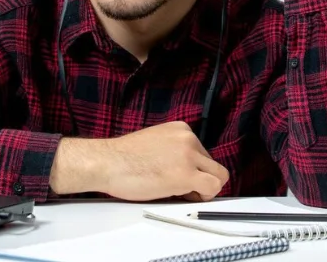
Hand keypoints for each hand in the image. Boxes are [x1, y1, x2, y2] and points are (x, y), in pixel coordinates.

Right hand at [49, 121, 228, 200]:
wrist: (107, 162)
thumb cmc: (123, 158)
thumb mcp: (156, 143)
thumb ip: (175, 151)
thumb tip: (190, 169)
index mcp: (181, 129)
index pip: (203, 154)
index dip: (194, 171)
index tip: (177, 177)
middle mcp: (189, 138)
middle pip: (213, 166)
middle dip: (200, 180)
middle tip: (179, 189)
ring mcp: (189, 155)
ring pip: (219, 177)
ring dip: (203, 190)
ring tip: (179, 193)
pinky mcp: (186, 174)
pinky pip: (212, 188)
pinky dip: (202, 197)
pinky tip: (181, 196)